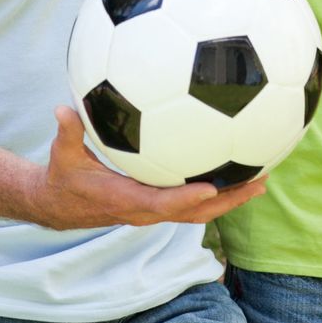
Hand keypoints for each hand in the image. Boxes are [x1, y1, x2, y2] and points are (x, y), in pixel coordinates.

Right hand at [35, 106, 265, 229]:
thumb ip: (67, 133)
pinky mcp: (158, 205)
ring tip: (262, 180)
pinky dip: (218, 192)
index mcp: (125, 200)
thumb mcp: (62, 155)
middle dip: (227, 201)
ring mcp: (154, 211)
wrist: (59, 205)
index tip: (213, 187)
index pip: (161, 204)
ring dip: (231, 199)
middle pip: (193, 213)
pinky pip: (193, 203)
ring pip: (199, 212)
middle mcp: (145, 211)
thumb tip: (63, 108)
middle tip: (259, 183)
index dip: (187, 198)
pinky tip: (238, 172)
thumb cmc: (63, 177)